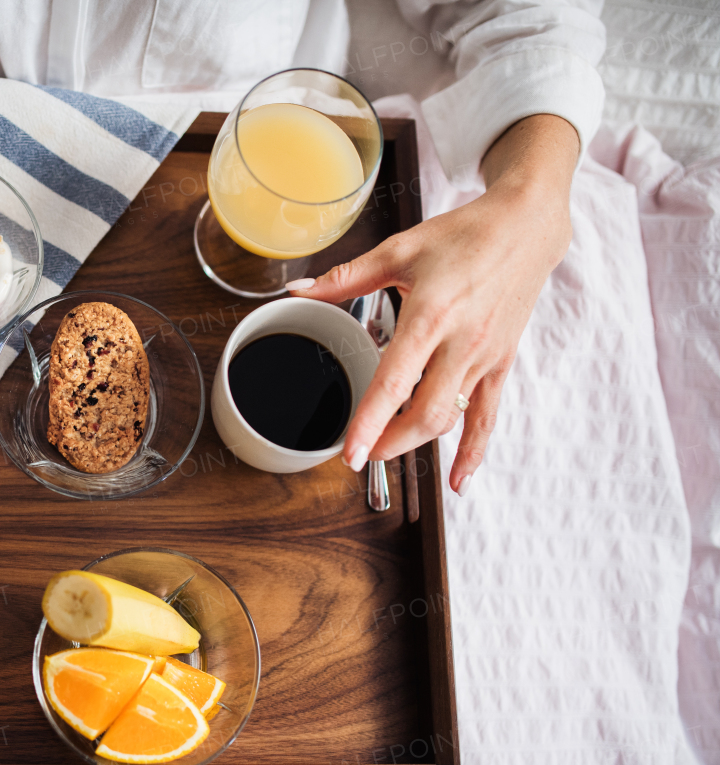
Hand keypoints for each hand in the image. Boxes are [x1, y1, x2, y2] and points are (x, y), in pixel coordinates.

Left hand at [289, 115, 579, 494]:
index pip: (395, 382)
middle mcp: (461, 343)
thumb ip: (345, 278)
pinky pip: (488, 416)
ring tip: (387, 449)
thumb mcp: (399, 250)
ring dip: (417, 442)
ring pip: (451, 419)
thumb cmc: (462, 235)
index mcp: (430, 315)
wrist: (525, 226)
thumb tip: (298, 291)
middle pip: (425, 414)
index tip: (350, 452)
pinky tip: (459, 479)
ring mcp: (485, 357)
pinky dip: (473, 451)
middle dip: (390, 443)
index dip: (371, 422)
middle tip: (360, 453)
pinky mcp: (502, 363)